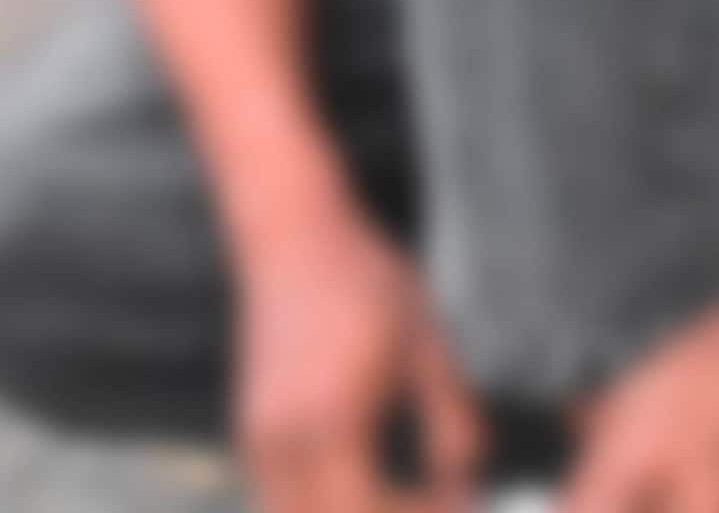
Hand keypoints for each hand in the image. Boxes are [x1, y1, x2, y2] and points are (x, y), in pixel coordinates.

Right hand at [237, 188, 486, 509]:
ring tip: (402, 494)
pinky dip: (323, 503)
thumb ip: (450, 413)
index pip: (371, 510)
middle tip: (433, 498)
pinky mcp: (249, 433)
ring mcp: (259, 441)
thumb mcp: (424, 338)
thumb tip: (468, 474)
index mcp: (331, 421)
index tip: (460, 495)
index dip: (420, 512)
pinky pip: (283, 498)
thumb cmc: (363, 279)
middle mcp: (284, 443)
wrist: (291, 234)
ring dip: (349, 511)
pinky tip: (367, 479)